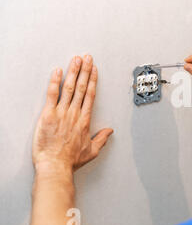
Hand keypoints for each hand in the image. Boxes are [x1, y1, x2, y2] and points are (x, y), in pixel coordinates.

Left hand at [32, 55, 112, 173]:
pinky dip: (55, 82)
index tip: (94, 70)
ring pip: (70, 88)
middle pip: (83, 87)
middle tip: (87, 58)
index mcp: (85, 120)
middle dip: (85, 71)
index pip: (91, 95)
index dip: (93, 80)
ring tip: (76, 60)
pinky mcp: (48, 115)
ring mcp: (62, 113)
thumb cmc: (70, 160)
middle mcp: (75, 113)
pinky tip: (57, 71)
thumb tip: (109, 132)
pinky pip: (52, 94)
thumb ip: (101, 139)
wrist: (55, 166)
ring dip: (74, 72)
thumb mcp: (91, 151)